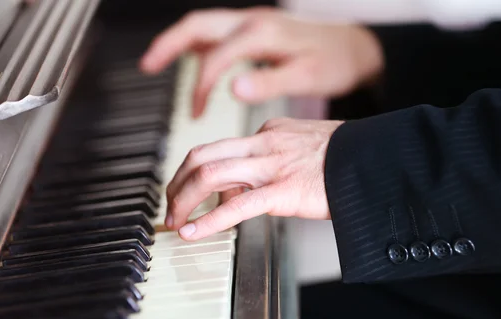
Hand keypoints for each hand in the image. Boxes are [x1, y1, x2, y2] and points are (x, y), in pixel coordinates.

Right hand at [139, 7, 382, 116]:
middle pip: (198, 24)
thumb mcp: (306, 77)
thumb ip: (270, 82)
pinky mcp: (256, 29)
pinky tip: (196, 67)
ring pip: (205, 25)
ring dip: (180, 43)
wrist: (354, 47)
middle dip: (168, 44)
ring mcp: (253, 22)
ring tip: (157, 64)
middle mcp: (253, 21)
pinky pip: (219, 32)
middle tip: (146, 65)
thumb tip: (233, 89)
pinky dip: (201, 47)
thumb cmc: (333, 62)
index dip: (200, 86)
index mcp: (263, 34)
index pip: (217, 56)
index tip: (194, 114)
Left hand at [165, 118, 343, 240]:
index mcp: (269, 131)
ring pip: (209, 175)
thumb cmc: (348, 158)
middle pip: (202, 155)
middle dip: (177, 182)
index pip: (220, 148)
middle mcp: (264, 143)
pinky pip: (236, 206)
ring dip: (183, 201)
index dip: (199, 174)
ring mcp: (272, 165)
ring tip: (175, 222)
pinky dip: (208, 220)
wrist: (377, 160)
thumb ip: (275, 160)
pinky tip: (193, 233)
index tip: (193, 194)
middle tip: (170, 206)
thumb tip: (250, 187)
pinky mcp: (284, 190)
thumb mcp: (304, 147)